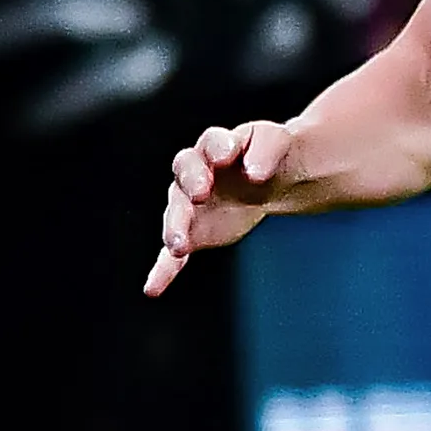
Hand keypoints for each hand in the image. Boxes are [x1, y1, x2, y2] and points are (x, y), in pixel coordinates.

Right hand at [144, 121, 299, 296]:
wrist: (272, 178)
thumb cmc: (272, 155)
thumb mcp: (277, 143)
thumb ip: (267, 151)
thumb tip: (256, 173)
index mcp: (219, 145)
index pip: (214, 143)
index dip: (219, 147)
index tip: (227, 155)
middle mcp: (196, 172)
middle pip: (186, 174)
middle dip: (191, 183)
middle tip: (201, 193)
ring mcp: (191, 203)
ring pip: (177, 212)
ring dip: (176, 227)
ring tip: (179, 245)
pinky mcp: (194, 232)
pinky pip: (174, 253)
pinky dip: (164, 270)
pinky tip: (153, 287)